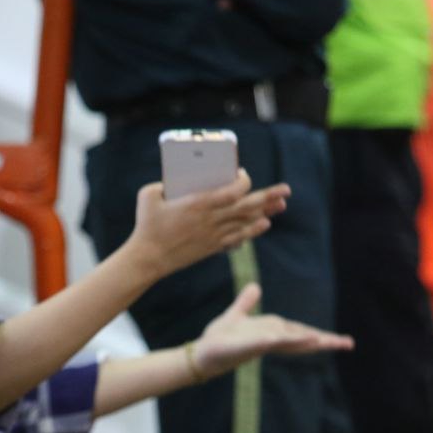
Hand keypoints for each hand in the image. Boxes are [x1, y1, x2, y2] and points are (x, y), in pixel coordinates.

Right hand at [125, 170, 290, 281]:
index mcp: (197, 204)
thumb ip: (162, 184)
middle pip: (246, 207)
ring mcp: (213, 235)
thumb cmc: (146, 225)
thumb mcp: (148, 196)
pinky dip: (252, 231)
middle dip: (268, 197)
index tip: (243, 175)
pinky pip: (238, 239)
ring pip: (245, 223)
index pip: (231, 191)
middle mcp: (210, 220)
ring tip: (281, 205)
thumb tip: (173, 178)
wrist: (148, 258)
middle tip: (286, 190)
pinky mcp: (211, 247)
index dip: (243, 182)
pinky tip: (263, 224)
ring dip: (265, 213)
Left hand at [190, 284, 353, 378]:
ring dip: (303, 340)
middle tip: (348, 344)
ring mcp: (256, 344)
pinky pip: (259, 342)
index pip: (299, 332)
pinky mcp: (242, 347)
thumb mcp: (234, 316)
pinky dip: (271, 340)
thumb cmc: (218, 340)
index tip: (343, 340)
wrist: (199, 355)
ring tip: (325, 341)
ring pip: (285, 341)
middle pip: (300, 339)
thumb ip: (246, 303)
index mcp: (269, 332)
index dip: (320, 335)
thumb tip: (256, 287)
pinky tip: (280, 338)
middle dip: (323, 341)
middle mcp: (267, 339)